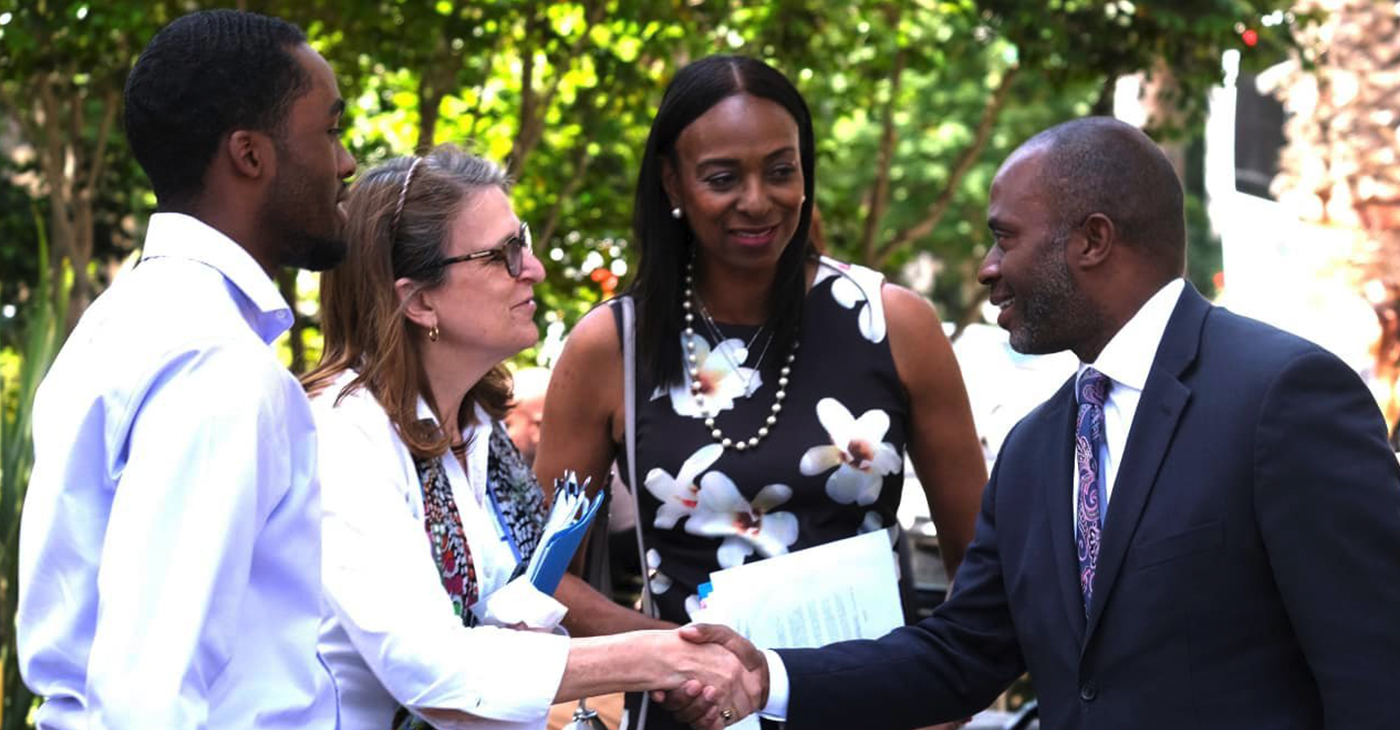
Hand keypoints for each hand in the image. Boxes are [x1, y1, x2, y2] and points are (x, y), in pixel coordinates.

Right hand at [654, 624, 768, 727]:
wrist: (763, 672)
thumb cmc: (741, 653)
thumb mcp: (725, 636)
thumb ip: (707, 631)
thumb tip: (686, 632)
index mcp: (686, 673)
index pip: (664, 688)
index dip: (658, 693)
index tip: (661, 692)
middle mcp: (691, 693)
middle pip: (674, 706)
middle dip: (681, 699)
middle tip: (696, 686)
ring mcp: (703, 707)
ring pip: (688, 718)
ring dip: (697, 709)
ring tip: (712, 694)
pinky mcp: (716, 719)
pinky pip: (705, 727)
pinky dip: (708, 722)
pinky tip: (717, 711)